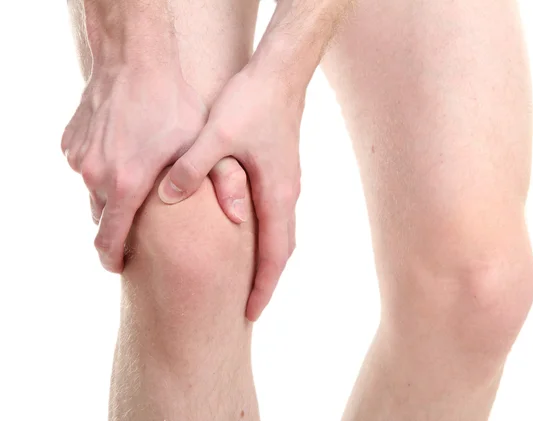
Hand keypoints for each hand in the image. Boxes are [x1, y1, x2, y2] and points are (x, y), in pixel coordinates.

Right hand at [61, 63, 247, 271]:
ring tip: (138, 184)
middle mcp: (96, 175)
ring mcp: (80, 158)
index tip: (121, 266)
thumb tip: (236, 217)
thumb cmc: (173, 102)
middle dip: (120, 226)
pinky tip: (127, 154)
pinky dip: (102, 170)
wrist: (134, 58)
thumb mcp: (204, 141)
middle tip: (143, 222)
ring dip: (112, 195)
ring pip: (94, 193)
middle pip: (103, 217)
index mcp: (126, 184)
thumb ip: (220, 181)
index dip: (114, 259)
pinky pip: (86, 168)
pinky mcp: (72, 142)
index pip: (110, 240)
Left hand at [158, 67, 302, 320]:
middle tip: (248, 306)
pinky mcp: (279, 171)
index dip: (264, 286)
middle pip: (282, 250)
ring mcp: (286, 183)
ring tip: (248, 280)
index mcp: (276, 193)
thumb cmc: (253, 103)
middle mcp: (287, 194)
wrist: (281, 73)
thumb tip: (167, 197)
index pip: (275, 254)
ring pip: (280, 233)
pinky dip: (264, 237)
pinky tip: (244, 235)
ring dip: (267, 260)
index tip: (251, 313)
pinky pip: (274, 216)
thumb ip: (191, 168)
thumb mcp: (216, 135)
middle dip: (267, 280)